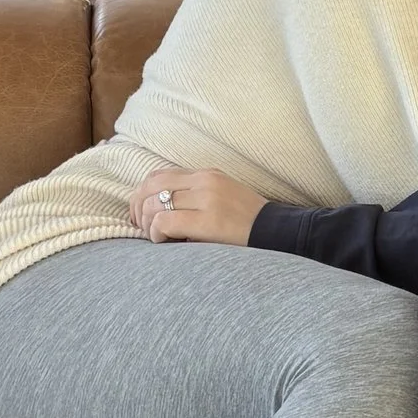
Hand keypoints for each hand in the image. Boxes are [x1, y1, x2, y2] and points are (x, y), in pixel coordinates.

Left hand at [132, 168, 266, 244]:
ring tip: (156, 238)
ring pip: (154, 203)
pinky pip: (165, 221)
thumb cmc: (248, 225)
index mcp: (207, 174)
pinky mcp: (208, 221)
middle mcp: (205, 181)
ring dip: (147, 224)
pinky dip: (157, 233)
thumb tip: (159, 208)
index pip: (159, 174)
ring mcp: (207, 199)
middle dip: (138, 208)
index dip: (142, 194)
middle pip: (151, 185)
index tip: (141, 214)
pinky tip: (165, 243)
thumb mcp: (222, 198)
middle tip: (140, 228)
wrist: (279, 234)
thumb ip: (195, 196)